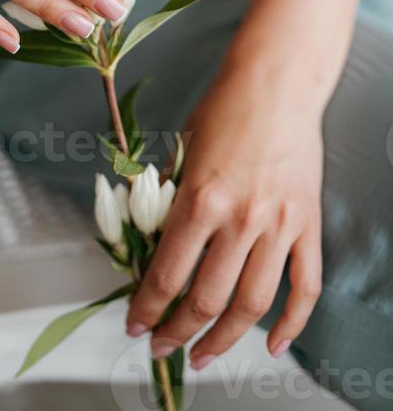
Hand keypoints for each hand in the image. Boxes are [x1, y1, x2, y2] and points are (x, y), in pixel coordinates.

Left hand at [126, 46, 324, 366]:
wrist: (277, 84)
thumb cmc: (224, 110)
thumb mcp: (180, 150)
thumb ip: (167, 200)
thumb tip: (148, 245)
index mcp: (200, 198)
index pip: (167, 274)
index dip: (146, 307)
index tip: (135, 324)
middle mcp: (240, 219)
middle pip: (205, 300)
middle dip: (176, 332)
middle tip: (161, 346)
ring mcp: (278, 225)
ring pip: (251, 305)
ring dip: (224, 340)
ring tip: (202, 355)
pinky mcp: (306, 224)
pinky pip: (305, 287)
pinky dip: (292, 324)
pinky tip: (273, 345)